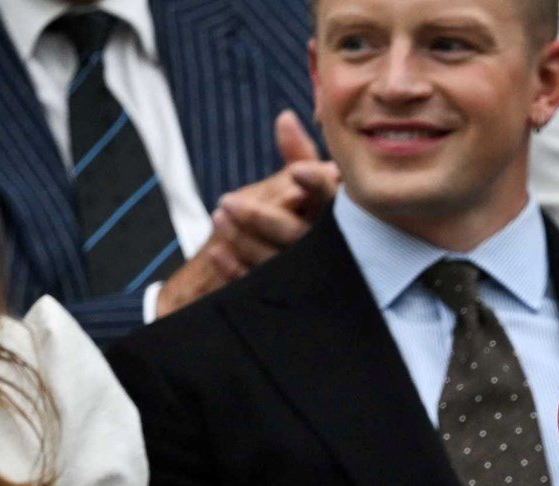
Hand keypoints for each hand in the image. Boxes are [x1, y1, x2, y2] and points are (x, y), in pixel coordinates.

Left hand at [154, 112, 339, 317]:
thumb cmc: (323, 219)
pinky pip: (261, 284)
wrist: (328, 271)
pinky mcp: (291, 296)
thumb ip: (301, 154)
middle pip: (295, 234)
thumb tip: (284, 117)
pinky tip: (217, 251)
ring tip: (219, 216)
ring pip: (274, 260)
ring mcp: (310, 275)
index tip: (297, 172)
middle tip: (227, 201)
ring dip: (242, 240)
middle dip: (258, 218)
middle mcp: (330, 249)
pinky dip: (235, 270)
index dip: (316, 185)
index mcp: (340, 218)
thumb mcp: (316, 187)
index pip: (331, 200)